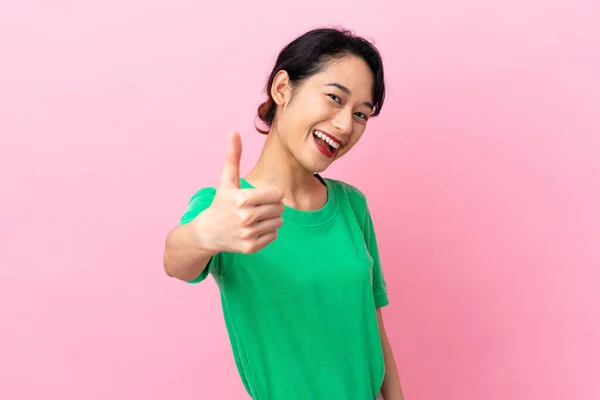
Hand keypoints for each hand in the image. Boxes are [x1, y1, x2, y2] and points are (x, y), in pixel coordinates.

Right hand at [196, 131, 283, 253]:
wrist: (207, 233)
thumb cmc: (221, 203)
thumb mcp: (226, 180)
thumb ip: (233, 156)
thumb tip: (234, 132)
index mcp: (241, 199)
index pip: (277, 194)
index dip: (271, 193)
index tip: (258, 195)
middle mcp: (245, 218)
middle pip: (280, 208)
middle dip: (271, 206)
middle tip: (256, 207)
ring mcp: (248, 234)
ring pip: (279, 222)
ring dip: (270, 219)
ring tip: (255, 217)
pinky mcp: (251, 248)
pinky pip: (274, 235)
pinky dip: (267, 232)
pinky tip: (253, 229)